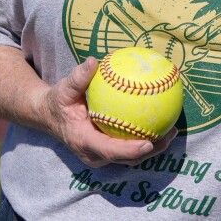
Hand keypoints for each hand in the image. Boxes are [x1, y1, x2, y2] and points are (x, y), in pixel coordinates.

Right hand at [43, 57, 176, 168]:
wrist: (48, 116)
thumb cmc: (57, 102)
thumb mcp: (63, 89)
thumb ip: (78, 78)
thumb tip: (93, 62)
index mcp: (84, 141)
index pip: (110, 150)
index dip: (131, 150)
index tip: (149, 143)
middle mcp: (94, 153)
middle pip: (127, 159)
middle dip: (151, 150)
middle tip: (170, 134)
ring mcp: (101, 155)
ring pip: (131, 157)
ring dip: (153, 147)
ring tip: (172, 131)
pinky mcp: (107, 151)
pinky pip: (128, 148)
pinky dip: (144, 138)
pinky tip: (160, 123)